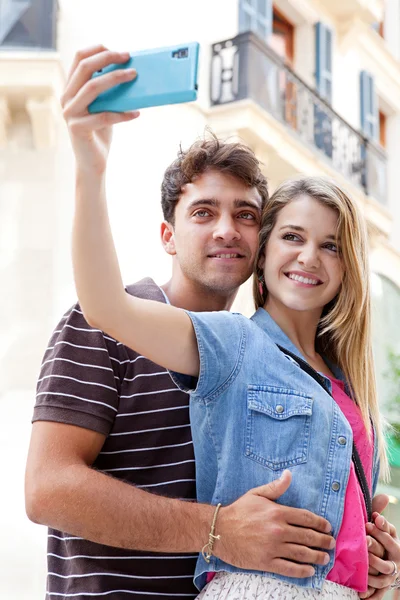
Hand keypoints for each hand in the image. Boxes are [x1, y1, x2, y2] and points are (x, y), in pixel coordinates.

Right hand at [61, 45, 139, 174]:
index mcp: (71, 88)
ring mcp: (70, 113)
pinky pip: (103, 116)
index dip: (98, 50)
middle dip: (108, 59)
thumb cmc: (100, 132)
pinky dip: (122, 114)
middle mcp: (67, 98)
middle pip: (85, 68)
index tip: (120, 52)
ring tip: (134, 76)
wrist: (92, 163)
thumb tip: (129, 70)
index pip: (79, 58)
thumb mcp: (103, 106)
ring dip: (115, 79)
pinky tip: (136, 113)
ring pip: (92, 88)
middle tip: (128, 58)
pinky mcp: (78, 129)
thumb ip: (107, 90)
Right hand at [215, 470, 334, 577]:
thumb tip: (289, 474)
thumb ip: (276, 487)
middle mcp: (278, 530)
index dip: (320, 523)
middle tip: (331, 543)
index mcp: (277, 512)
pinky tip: (310, 570)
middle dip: (323, 540)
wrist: (220, 530)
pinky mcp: (266, 562)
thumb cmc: (239, 511)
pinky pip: (289, 568)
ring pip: (301, 553)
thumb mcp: (257, 494)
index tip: (328, 527)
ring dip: (317, 556)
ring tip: (325, 558)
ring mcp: (273, 548)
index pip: (306, 518)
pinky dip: (302, 570)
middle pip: (307, 536)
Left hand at [360, 504, 399, 598]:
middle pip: (387, 550)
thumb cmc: (380, 539)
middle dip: (375, 545)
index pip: (390, 533)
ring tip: (363, 563)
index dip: (382, 528)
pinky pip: (379, 591)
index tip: (371, 520)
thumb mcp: (381, 526)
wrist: (390, 562)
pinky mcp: (383, 585)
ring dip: (374, 567)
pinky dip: (371, 594)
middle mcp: (394, 556)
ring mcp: (389, 571)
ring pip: (384, 572)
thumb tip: (383, 495)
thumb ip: (379, 510)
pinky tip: (362, 595)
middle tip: (364, 539)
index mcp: (393, 541)